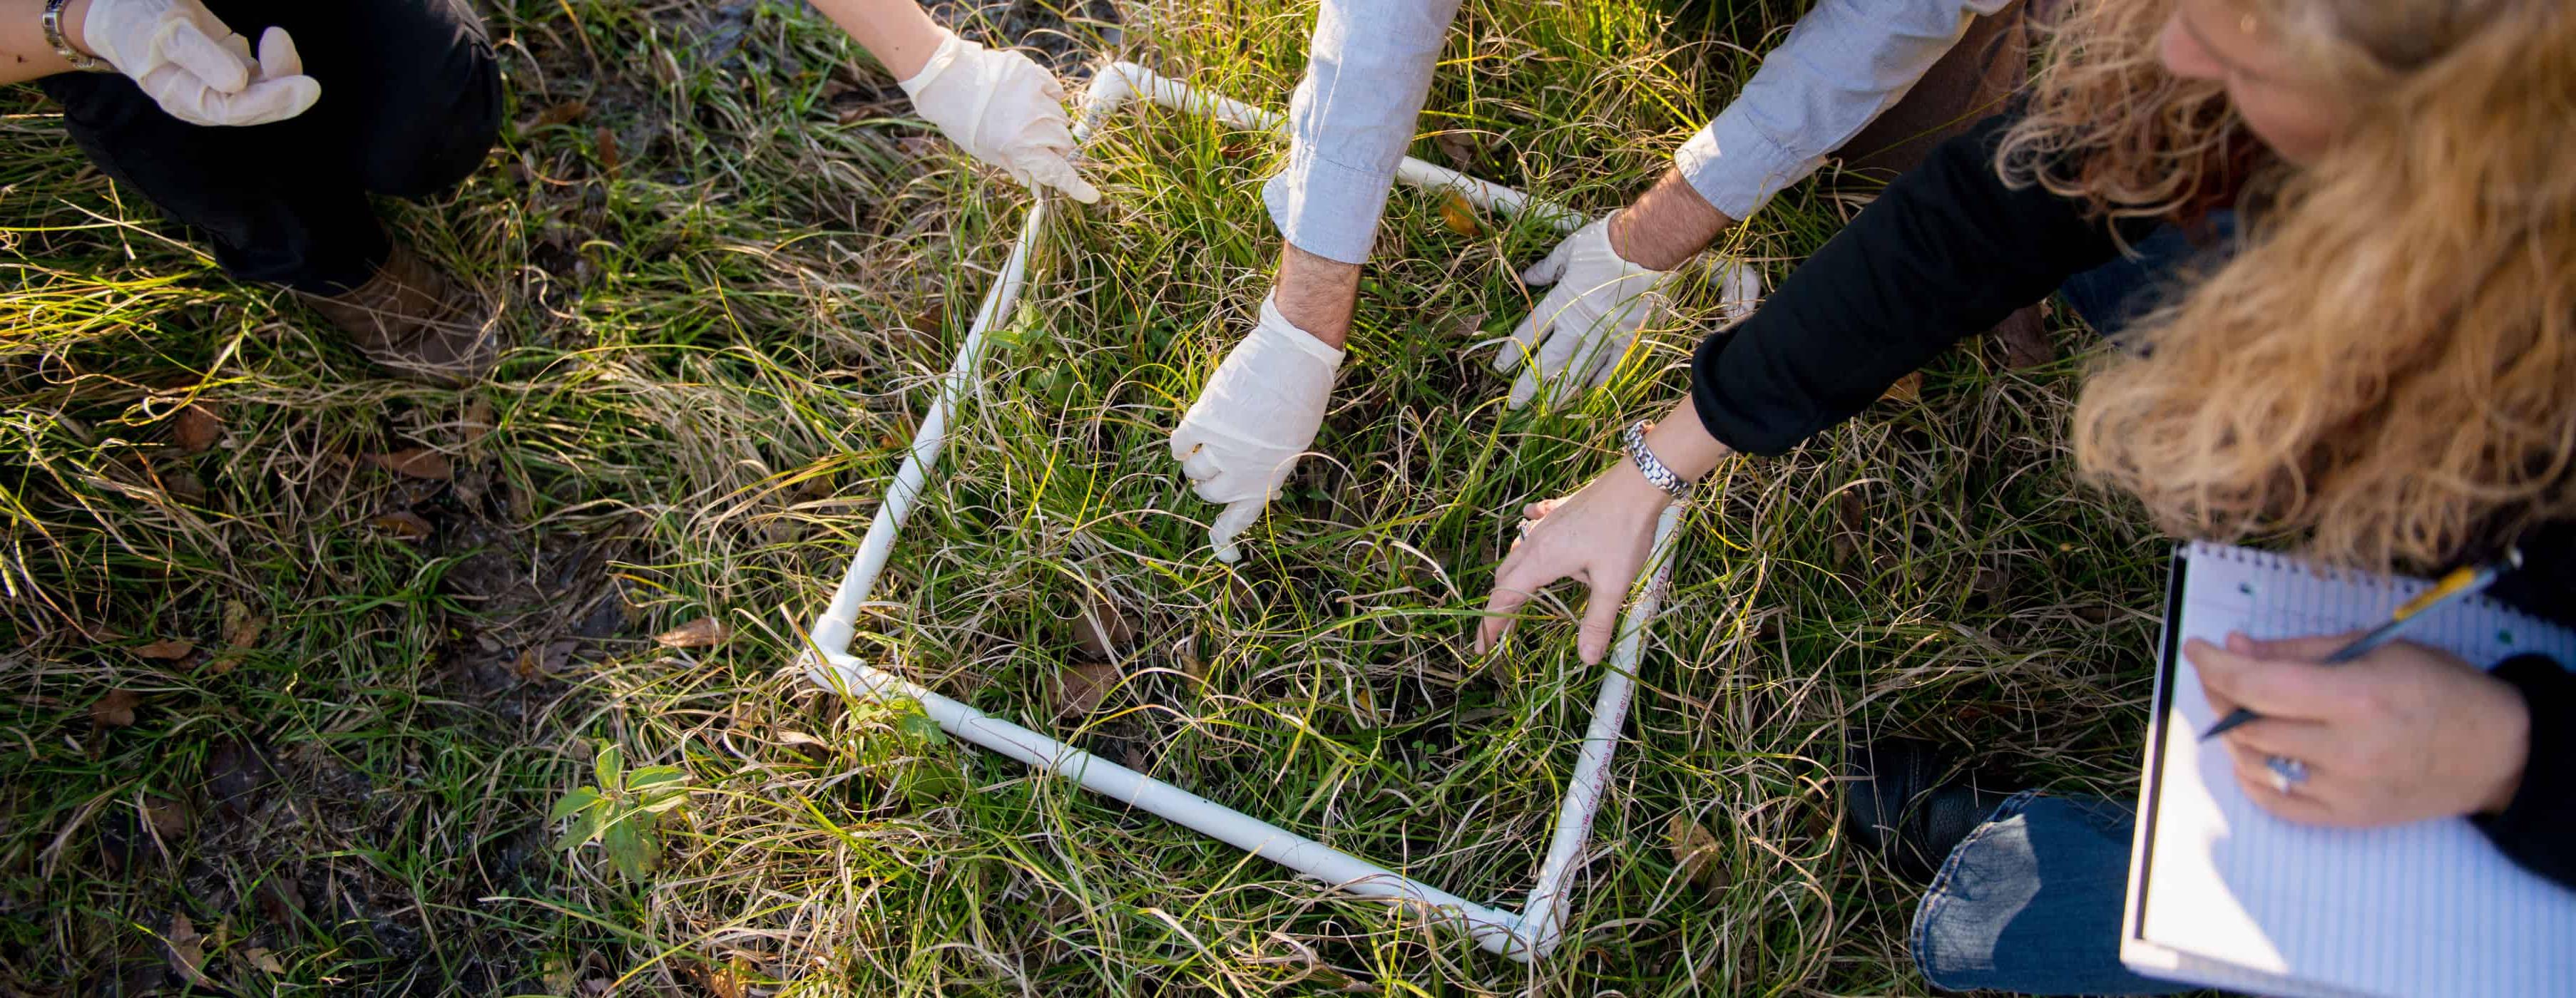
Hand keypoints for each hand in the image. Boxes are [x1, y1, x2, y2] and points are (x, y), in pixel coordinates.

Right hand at [81, 0, 319, 125]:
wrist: (120, 10)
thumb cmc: (136, 20)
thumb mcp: (162, 31)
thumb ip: (198, 55)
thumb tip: (237, 83)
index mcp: (181, 96)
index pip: (232, 109)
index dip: (269, 100)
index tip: (301, 85)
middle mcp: (203, 99)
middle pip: (253, 108)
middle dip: (285, 97)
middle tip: (312, 84)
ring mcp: (219, 85)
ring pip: (263, 92)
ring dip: (282, 74)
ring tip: (278, 38)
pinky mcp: (231, 69)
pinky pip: (263, 75)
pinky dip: (276, 62)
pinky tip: (275, 40)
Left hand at [897, 30, 1098, 202]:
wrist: (946, 80)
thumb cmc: (962, 121)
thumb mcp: (987, 153)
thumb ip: (1017, 167)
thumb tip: (1039, 184)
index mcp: (1021, 149)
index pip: (1059, 173)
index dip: (1077, 187)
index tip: (1092, 196)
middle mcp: (1035, 125)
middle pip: (1064, 144)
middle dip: (1054, 149)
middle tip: (1034, 145)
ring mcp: (1037, 98)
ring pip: (1061, 118)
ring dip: (1049, 123)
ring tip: (1023, 117)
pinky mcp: (1035, 74)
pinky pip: (1055, 91)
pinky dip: (1049, 97)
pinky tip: (1031, 98)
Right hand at [1169, 295, 1343, 561]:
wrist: (1293, 358)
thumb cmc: (1301, 397)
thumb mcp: (1293, 443)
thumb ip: (1269, 466)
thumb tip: (1253, 487)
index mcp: (1269, 479)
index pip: (1241, 519)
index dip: (1226, 538)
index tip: (1222, 547)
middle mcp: (1242, 471)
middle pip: (1210, 493)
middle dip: (1209, 484)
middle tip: (1213, 469)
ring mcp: (1220, 447)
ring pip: (1193, 469)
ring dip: (1195, 462)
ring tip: (1203, 448)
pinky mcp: (1202, 421)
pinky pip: (1179, 444)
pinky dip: (1180, 445)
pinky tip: (1185, 441)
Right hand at [1475, 460, 1673, 663]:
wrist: (1637, 483)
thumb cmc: (1624, 532)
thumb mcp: (1613, 584)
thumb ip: (1597, 622)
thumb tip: (1587, 659)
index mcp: (1542, 562)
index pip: (1504, 599)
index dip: (1490, 626)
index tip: (1480, 649)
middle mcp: (1536, 542)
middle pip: (1506, 577)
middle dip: (1502, 606)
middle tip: (1505, 631)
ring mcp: (1546, 523)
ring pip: (1518, 554)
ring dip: (1514, 577)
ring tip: (1522, 595)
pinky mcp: (1559, 511)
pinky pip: (1532, 527)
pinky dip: (1528, 542)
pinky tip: (1532, 533)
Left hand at [1492, 213, 1759, 408]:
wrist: (1648, 243)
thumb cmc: (1605, 242)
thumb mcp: (1568, 250)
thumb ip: (1547, 268)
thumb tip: (1527, 276)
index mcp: (1560, 301)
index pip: (1529, 333)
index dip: (1512, 352)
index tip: (1499, 368)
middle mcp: (1579, 323)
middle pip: (1548, 361)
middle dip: (1529, 385)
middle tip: (1515, 404)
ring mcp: (1605, 333)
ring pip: (1578, 369)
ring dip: (1561, 391)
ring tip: (1547, 409)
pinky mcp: (1628, 335)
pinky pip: (1612, 364)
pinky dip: (1600, 380)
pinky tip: (1589, 393)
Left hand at [2187, 632, 2531, 826]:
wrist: (2496, 751)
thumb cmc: (2439, 688)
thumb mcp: (2375, 649)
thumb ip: (2299, 651)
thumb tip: (2237, 648)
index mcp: (2356, 698)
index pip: (2257, 685)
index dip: (2216, 666)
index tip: (2198, 649)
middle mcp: (2347, 749)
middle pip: (2248, 726)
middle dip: (2222, 695)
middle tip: (2223, 675)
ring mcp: (2345, 790)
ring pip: (2253, 763)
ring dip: (2235, 734)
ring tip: (2246, 710)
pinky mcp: (2346, 817)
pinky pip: (2274, 802)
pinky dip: (2253, 775)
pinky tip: (2260, 752)